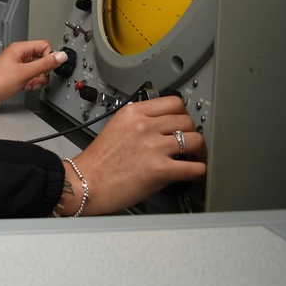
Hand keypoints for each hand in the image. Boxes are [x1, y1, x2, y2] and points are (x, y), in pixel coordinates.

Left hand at [0, 40, 66, 109]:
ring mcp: (17, 65)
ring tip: (28, 83)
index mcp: (20, 48)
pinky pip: (30, 77)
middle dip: (42, 72)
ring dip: (36, 79)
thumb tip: (61, 56)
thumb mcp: (26, 73)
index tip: (48, 69)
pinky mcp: (15, 74)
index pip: (44, 46)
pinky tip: (24, 86)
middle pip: (42, 59)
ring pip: (36, 70)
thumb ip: (45, 64)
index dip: (49, 57)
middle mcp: (18, 55)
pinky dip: (30, 82)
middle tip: (35, 77)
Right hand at [59, 96, 207, 215]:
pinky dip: (200, 171)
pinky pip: (195, 167)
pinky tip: (194, 173)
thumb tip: (163, 127)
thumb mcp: (115, 127)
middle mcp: (144, 126)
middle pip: (186, 120)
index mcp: (133, 113)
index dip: (182, 114)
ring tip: (194, 158)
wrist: (85, 183)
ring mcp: (153, 147)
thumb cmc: (98, 162)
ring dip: (198, 151)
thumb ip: (139, 123)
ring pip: (195, 140)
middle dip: (191, 132)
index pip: (173, 102)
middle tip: (189, 143)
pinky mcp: (160, 169)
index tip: (182, 122)